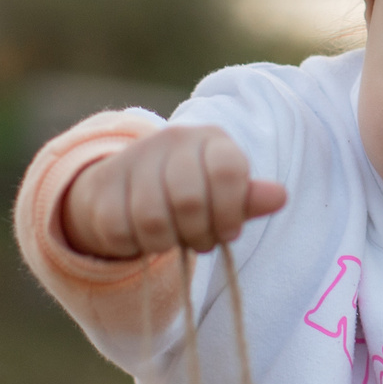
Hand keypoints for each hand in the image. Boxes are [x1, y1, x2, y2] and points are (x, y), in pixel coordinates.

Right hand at [60, 125, 287, 258]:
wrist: (126, 188)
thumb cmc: (190, 194)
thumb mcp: (224, 197)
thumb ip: (248, 199)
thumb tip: (280, 197)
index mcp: (211, 139)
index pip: (227, 170)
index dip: (230, 211)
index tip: (228, 230)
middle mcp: (172, 139)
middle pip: (189, 200)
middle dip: (198, 233)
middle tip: (199, 240)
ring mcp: (134, 158)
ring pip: (153, 220)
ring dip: (166, 242)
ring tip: (171, 237)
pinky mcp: (102, 185)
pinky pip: (121, 231)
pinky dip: (135, 244)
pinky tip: (141, 233)